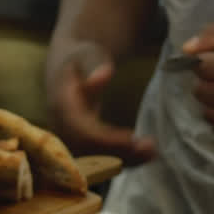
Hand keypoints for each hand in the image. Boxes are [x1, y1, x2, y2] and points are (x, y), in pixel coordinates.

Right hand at [45, 43, 154, 163]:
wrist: (68, 68)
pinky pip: (99, 157)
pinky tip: (145, 155)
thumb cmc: (81, 59)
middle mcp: (61, 125)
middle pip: (88, 149)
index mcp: (61, 104)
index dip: (104, 138)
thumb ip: (94, 64)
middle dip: (119, 152)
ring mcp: (69, 136)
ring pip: (94, 158)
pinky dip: (123, 159)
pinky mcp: (80, 142)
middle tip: (150, 148)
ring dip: (124, 159)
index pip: (79, 129)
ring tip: (152, 152)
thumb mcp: (87, 54)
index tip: (131, 137)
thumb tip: (103, 76)